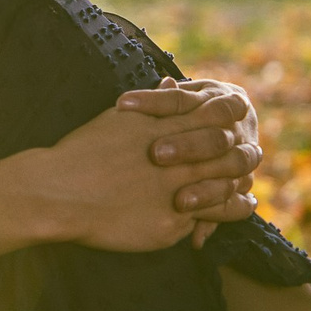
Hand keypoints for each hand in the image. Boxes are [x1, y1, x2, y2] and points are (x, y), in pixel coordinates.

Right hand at [0, 97, 259, 256]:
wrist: (58, 191)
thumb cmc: (83, 151)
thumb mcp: (121, 117)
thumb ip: (155, 103)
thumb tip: (174, 83)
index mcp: (167, 130)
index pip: (218, 120)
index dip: (233, 123)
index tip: (238, 128)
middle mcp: (179, 161)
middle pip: (230, 156)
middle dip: (244, 157)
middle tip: (252, 159)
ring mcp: (177, 195)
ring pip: (224, 193)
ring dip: (239, 194)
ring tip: (248, 197)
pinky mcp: (169, 227)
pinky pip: (201, 224)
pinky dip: (215, 222)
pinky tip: (222, 223)